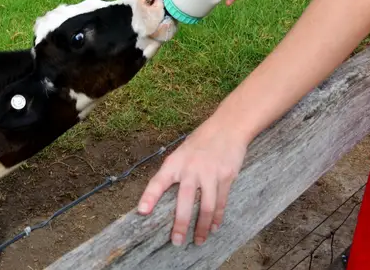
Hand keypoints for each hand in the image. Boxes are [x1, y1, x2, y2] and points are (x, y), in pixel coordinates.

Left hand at [136, 117, 247, 247]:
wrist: (227, 127)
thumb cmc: (200, 142)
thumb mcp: (181, 153)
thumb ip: (173, 172)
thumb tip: (161, 197)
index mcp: (175, 162)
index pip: (159, 181)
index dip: (149, 196)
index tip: (142, 211)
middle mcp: (191, 168)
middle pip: (185, 201)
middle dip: (180, 224)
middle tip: (176, 241)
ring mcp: (209, 173)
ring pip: (205, 206)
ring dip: (201, 227)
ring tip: (197, 240)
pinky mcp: (225, 177)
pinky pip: (220, 202)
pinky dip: (216, 218)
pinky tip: (213, 227)